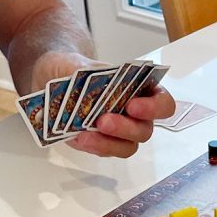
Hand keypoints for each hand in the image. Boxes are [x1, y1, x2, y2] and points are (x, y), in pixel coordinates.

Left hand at [30, 52, 175, 159]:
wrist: (53, 79)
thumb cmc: (76, 70)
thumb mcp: (79, 65)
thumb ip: (88, 74)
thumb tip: (91, 87)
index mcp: (141, 91)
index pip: (163, 103)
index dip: (153, 108)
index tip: (133, 105)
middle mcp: (137, 116)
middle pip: (144, 130)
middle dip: (126, 128)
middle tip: (105, 121)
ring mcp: (121, 133)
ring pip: (127, 147)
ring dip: (109, 143)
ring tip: (86, 135)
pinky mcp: (103, 144)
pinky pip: (105, 151)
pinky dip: (91, 146)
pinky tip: (77, 138)